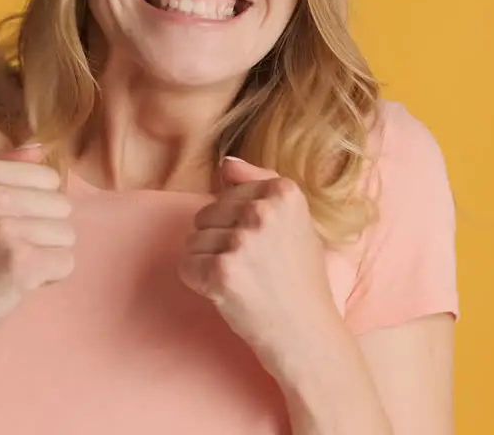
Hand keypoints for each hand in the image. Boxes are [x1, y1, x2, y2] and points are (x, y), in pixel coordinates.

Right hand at [0, 144, 74, 368]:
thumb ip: (4, 169)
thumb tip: (40, 145)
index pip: (49, 179)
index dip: (35, 207)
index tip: (3, 225)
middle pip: (62, 206)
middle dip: (43, 232)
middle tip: (6, 249)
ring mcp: (5, 228)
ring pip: (67, 235)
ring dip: (46, 255)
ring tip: (10, 264)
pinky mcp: (20, 261)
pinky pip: (66, 262)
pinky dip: (49, 277)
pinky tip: (18, 281)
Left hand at [179, 157, 336, 361]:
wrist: (307, 332)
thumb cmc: (299, 279)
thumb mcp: (294, 222)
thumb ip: (261, 185)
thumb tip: (226, 162)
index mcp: (285, 192)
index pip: (228, 193)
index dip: (239, 225)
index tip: (266, 248)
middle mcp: (264, 211)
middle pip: (206, 214)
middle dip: (220, 242)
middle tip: (253, 269)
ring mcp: (243, 241)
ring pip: (193, 240)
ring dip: (209, 263)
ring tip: (243, 281)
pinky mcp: (222, 271)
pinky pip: (186, 266)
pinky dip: (199, 283)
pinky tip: (227, 293)